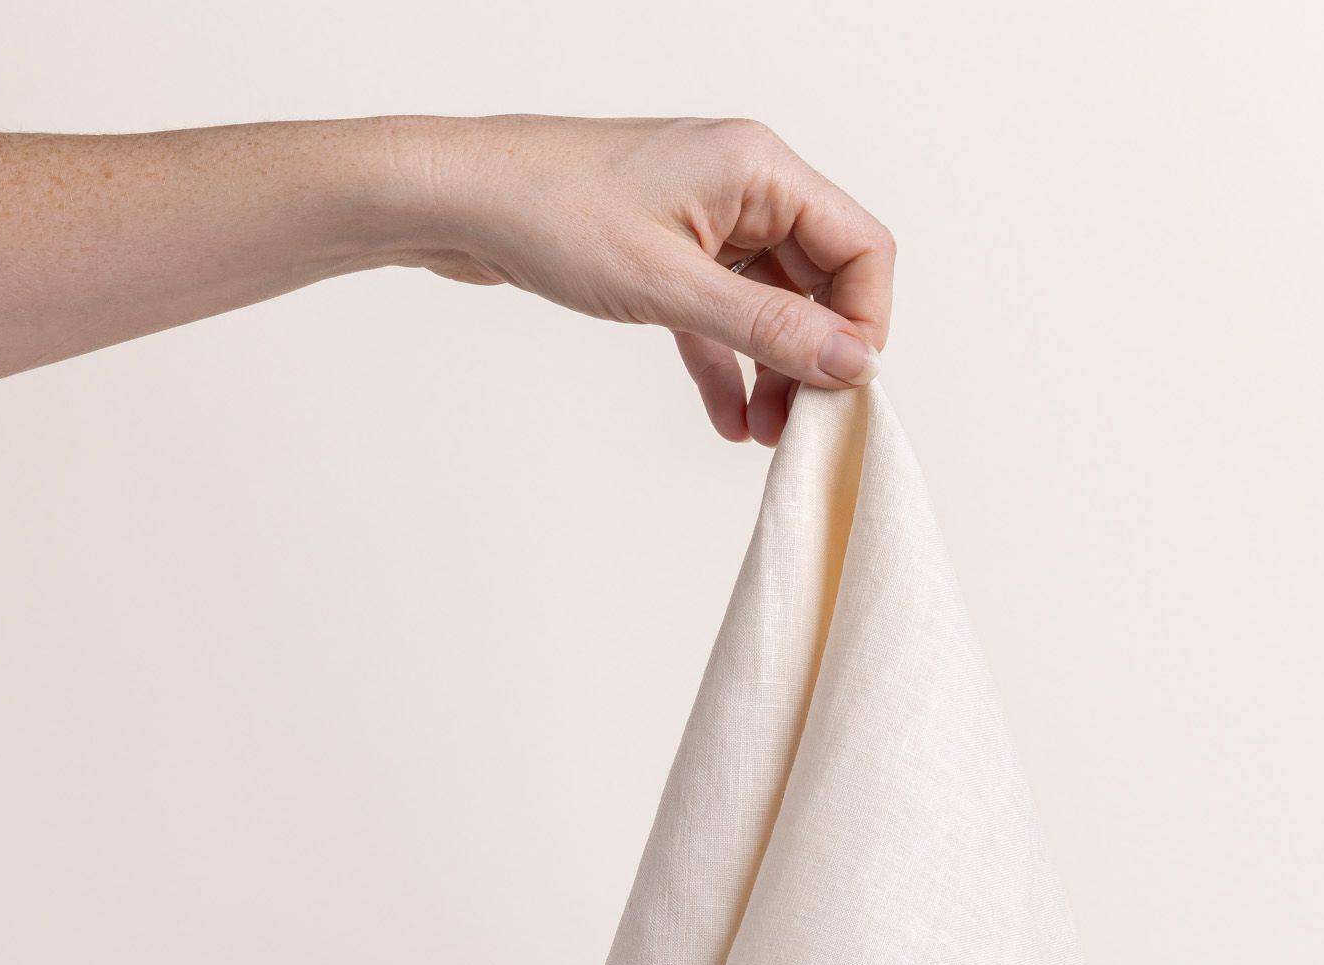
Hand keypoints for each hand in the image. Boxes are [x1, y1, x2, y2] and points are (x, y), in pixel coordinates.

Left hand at [396, 115, 893, 446]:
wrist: (459, 200)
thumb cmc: (552, 213)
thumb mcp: (671, 285)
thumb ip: (767, 328)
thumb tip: (851, 363)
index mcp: (760, 168)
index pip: (860, 247)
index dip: (864, 323)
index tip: (844, 388)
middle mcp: (744, 188)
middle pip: (821, 282)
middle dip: (816, 359)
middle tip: (802, 428)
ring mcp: (707, 221)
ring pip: (771, 307)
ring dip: (774, 372)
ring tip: (765, 437)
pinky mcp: (669, 254)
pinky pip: (721, 318)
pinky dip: (728, 367)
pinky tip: (729, 420)